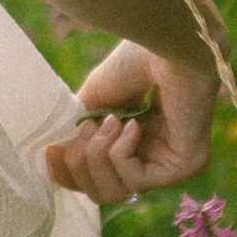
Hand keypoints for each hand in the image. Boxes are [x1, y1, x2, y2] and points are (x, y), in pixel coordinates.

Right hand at [43, 40, 218, 205]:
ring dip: (99, 154)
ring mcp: (174, 165)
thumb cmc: (135, 61)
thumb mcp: (95, 99)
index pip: (97, 181)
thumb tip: (57, 157)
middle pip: (102, 194)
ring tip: (110, 120)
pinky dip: (121, 150)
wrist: (166, 42)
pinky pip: (135, 180)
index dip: (69, 173)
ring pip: (116, 193)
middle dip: (81, 164)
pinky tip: (132, 124)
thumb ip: (80, 131)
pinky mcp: (187, 166)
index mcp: (137, 144)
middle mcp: (157, 159)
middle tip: (87, 127)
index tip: (50, 150)